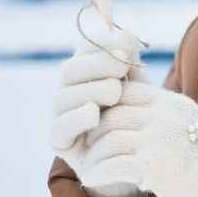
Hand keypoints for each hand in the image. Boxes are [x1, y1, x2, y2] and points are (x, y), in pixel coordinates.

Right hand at [50, 16, 149, 196]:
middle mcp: (68, 92)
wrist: (135, 161)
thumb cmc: (137, 119)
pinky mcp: (59, 143)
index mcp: (86, 74)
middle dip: (97, 64)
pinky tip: (94, 113)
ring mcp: (60, 117)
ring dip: (90, 90)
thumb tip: (124, 36)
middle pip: (70, 71)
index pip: (84, 51)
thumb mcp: (138, 88)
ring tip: (115, 91)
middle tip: (121, 67)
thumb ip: (130, 64)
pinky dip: (75, 118)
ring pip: (63, 97)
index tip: (127, 46)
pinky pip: (59, 128)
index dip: (102, 44)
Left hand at [77, 84, 197, 196]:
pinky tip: (91, 179)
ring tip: (88, 166)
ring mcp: (157, 140)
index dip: (107, 105)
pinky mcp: (152, 166)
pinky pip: (112, 165)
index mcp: (171, 103)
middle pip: (112, 115)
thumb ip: (165, 112)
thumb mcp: (192, 122)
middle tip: (86, 145)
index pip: (126, 92)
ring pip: (108, 141)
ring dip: (93, 155)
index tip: (97, 122)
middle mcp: (163, 117)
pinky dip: (97, 173)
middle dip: (94, 131)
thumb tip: (139, 107)